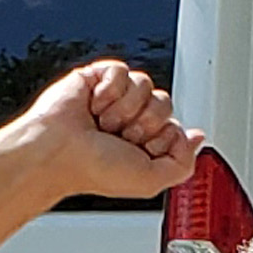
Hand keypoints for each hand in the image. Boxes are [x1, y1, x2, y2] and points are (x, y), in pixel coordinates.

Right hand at [11, 60, 202, 201]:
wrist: (56, 152)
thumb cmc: (92, 169)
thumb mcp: (150, 181)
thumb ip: (183, 164)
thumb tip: (195, 138)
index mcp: (145, 144)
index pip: (176, 126)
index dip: (161, 138)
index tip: (140, 150)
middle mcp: (132, 119)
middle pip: (164, 103)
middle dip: (143, 123)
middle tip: (119, 137)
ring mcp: (115, 97)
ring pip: (145, 85)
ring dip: (123, 109)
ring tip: (102, 123)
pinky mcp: (98, 78)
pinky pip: (123, 71)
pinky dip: (108, 92)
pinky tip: (93, 107)